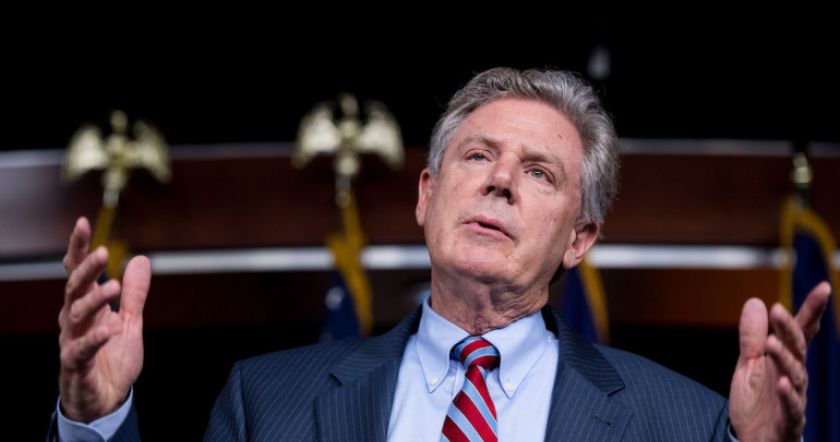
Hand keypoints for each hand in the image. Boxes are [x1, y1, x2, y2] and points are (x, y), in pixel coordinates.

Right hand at [58, 217, 150, 421]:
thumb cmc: (112, 359)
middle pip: (74, 288)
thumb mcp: (130, 322)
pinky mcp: (76, 365)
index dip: (79, 248)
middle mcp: (75, 320)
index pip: (78, 272)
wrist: (105, 400)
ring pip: (76, 315)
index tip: (83, 223)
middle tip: (103, 252)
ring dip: (94, 299)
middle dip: (86, 269)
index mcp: (87, 306)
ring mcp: (73, 341)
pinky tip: (106, 329)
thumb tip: (141, 260)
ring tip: (114, 287)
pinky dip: (93, 338)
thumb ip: (134, 294)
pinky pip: (81, 349)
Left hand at [729, 282, 830, 441]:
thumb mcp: (748, 365)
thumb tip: (755, 301)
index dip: (812, 310)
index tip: (824, 288)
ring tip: (772, 343)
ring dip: (785, 358)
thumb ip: (752, 337)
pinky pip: (792, 408)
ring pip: (795, 375)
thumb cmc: (756, 403)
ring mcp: (794, 398)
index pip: (802, 332)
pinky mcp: (788, 421)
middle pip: (797, 349)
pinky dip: (787, 395)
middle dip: (790, 329)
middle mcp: (794, 376)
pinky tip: (781, 382)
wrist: (751, 439)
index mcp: (786, 360)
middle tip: (778, 309)